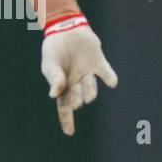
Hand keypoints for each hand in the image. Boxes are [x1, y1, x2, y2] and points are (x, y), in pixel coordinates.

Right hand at [40, 15, 117, 135]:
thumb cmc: (53, 48)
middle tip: (76, 102)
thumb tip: (55, 96)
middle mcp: (76, 81)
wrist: (65, 28)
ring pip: (91, 89)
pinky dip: (109, 78)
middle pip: (77, 98)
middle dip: (77, 102)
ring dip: (90, 93)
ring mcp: (87, 72)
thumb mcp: (50, 64)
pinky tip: (111, 83)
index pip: (64, 106)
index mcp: (62, 85)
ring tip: (87, 96)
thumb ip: (54, 79)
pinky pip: (106, 73)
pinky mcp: (98, 61)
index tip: (69, 133)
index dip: (66, 120)